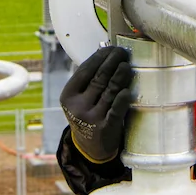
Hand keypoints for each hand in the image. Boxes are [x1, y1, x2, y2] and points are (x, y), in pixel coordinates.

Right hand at [60, 46, 132, 162]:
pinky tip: (127, 89)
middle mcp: (78, 106)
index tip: (110, 47)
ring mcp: (91, 118)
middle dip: (112, 62)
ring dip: (120, 75)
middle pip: (98, 78)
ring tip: (126, 64)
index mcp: (68, 95)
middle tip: (122, 52)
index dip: (99, 57)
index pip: (85, 70)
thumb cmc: (88, 113)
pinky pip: (116, 110)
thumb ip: (88, 79)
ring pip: (109, 91)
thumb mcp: (79, 98)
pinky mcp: (106, 128)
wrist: (91, 147)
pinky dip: (122, 98)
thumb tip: (105, 51)